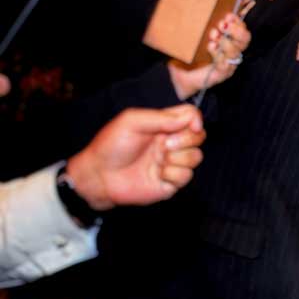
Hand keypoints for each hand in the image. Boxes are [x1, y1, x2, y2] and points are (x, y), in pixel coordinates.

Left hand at [64, 104, 206, 209]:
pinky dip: (172, 174)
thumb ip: (161, 117)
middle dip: (186, 140)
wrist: (99, 176)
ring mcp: (172, 162)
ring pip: (196, 157)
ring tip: (158, 161)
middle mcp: (170, 142)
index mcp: (163, 125)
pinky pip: (186, 176)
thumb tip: (191, 119)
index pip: (191, 116)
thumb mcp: (132, 121)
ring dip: (177, 159)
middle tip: (165, 145)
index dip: (197, 120)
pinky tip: (157, 174)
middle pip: (199, 136)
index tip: (193, 126)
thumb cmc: (110, 146)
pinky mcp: (172, 182)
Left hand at [168, 14, 251, 97]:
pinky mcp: (221, 74)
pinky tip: (210, 47)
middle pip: (245, 40)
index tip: (229, 15)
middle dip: (236, 30)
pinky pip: (224, 64)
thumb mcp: (191, 36)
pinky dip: (218, 53)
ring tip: (212, 36)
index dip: (238, 21)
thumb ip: (196, 23)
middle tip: (222, 25)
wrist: (178, 75)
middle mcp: (231, 53)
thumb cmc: (186, 54)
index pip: (241, 30)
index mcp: (228, 41)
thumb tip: (188, 5)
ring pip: (235, 51)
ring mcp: (227, 64)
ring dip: (225, 41)